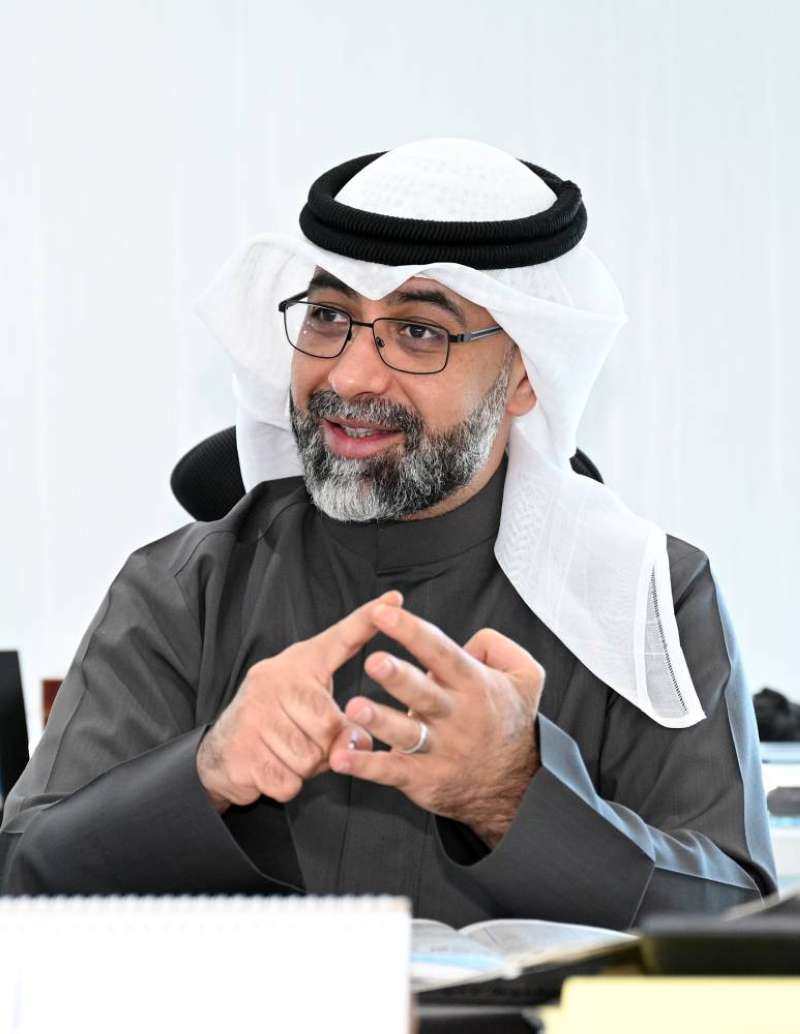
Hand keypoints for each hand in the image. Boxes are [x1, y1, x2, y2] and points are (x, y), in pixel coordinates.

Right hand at [196, 591, 401, 812]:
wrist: (220, 753)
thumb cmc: (279, 727)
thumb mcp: (313, 715)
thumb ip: (344, 724)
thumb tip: (360, 740)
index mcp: (298, 664)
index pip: (338, 639)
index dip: (367, 620)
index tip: (394, 599)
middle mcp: (274, 679)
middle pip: (329, 724)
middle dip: (326, 746)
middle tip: (306, 742)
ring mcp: (254, 714)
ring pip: (309, 758)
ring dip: (306, 768)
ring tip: (287, 753)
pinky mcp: (242, 751)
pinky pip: (288, 781)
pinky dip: (287, 785)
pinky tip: (272, 769)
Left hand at [329, 605, 544, 846]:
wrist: (520, 786)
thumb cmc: (511, 720)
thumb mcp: (527, 676)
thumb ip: (498, 646)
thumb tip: (468, 640)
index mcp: (475, 684)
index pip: (441, 652)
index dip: (411, 631)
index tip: (382, 613)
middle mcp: (456, 715)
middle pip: (423, 693)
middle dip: (397, 677)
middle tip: (373, 661)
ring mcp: (440, 750)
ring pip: (406, 733)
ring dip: (379, 721)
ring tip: (354, 708)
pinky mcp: (425, 780)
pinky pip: (392, 771)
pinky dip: (366, 765)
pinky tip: (341, 757)